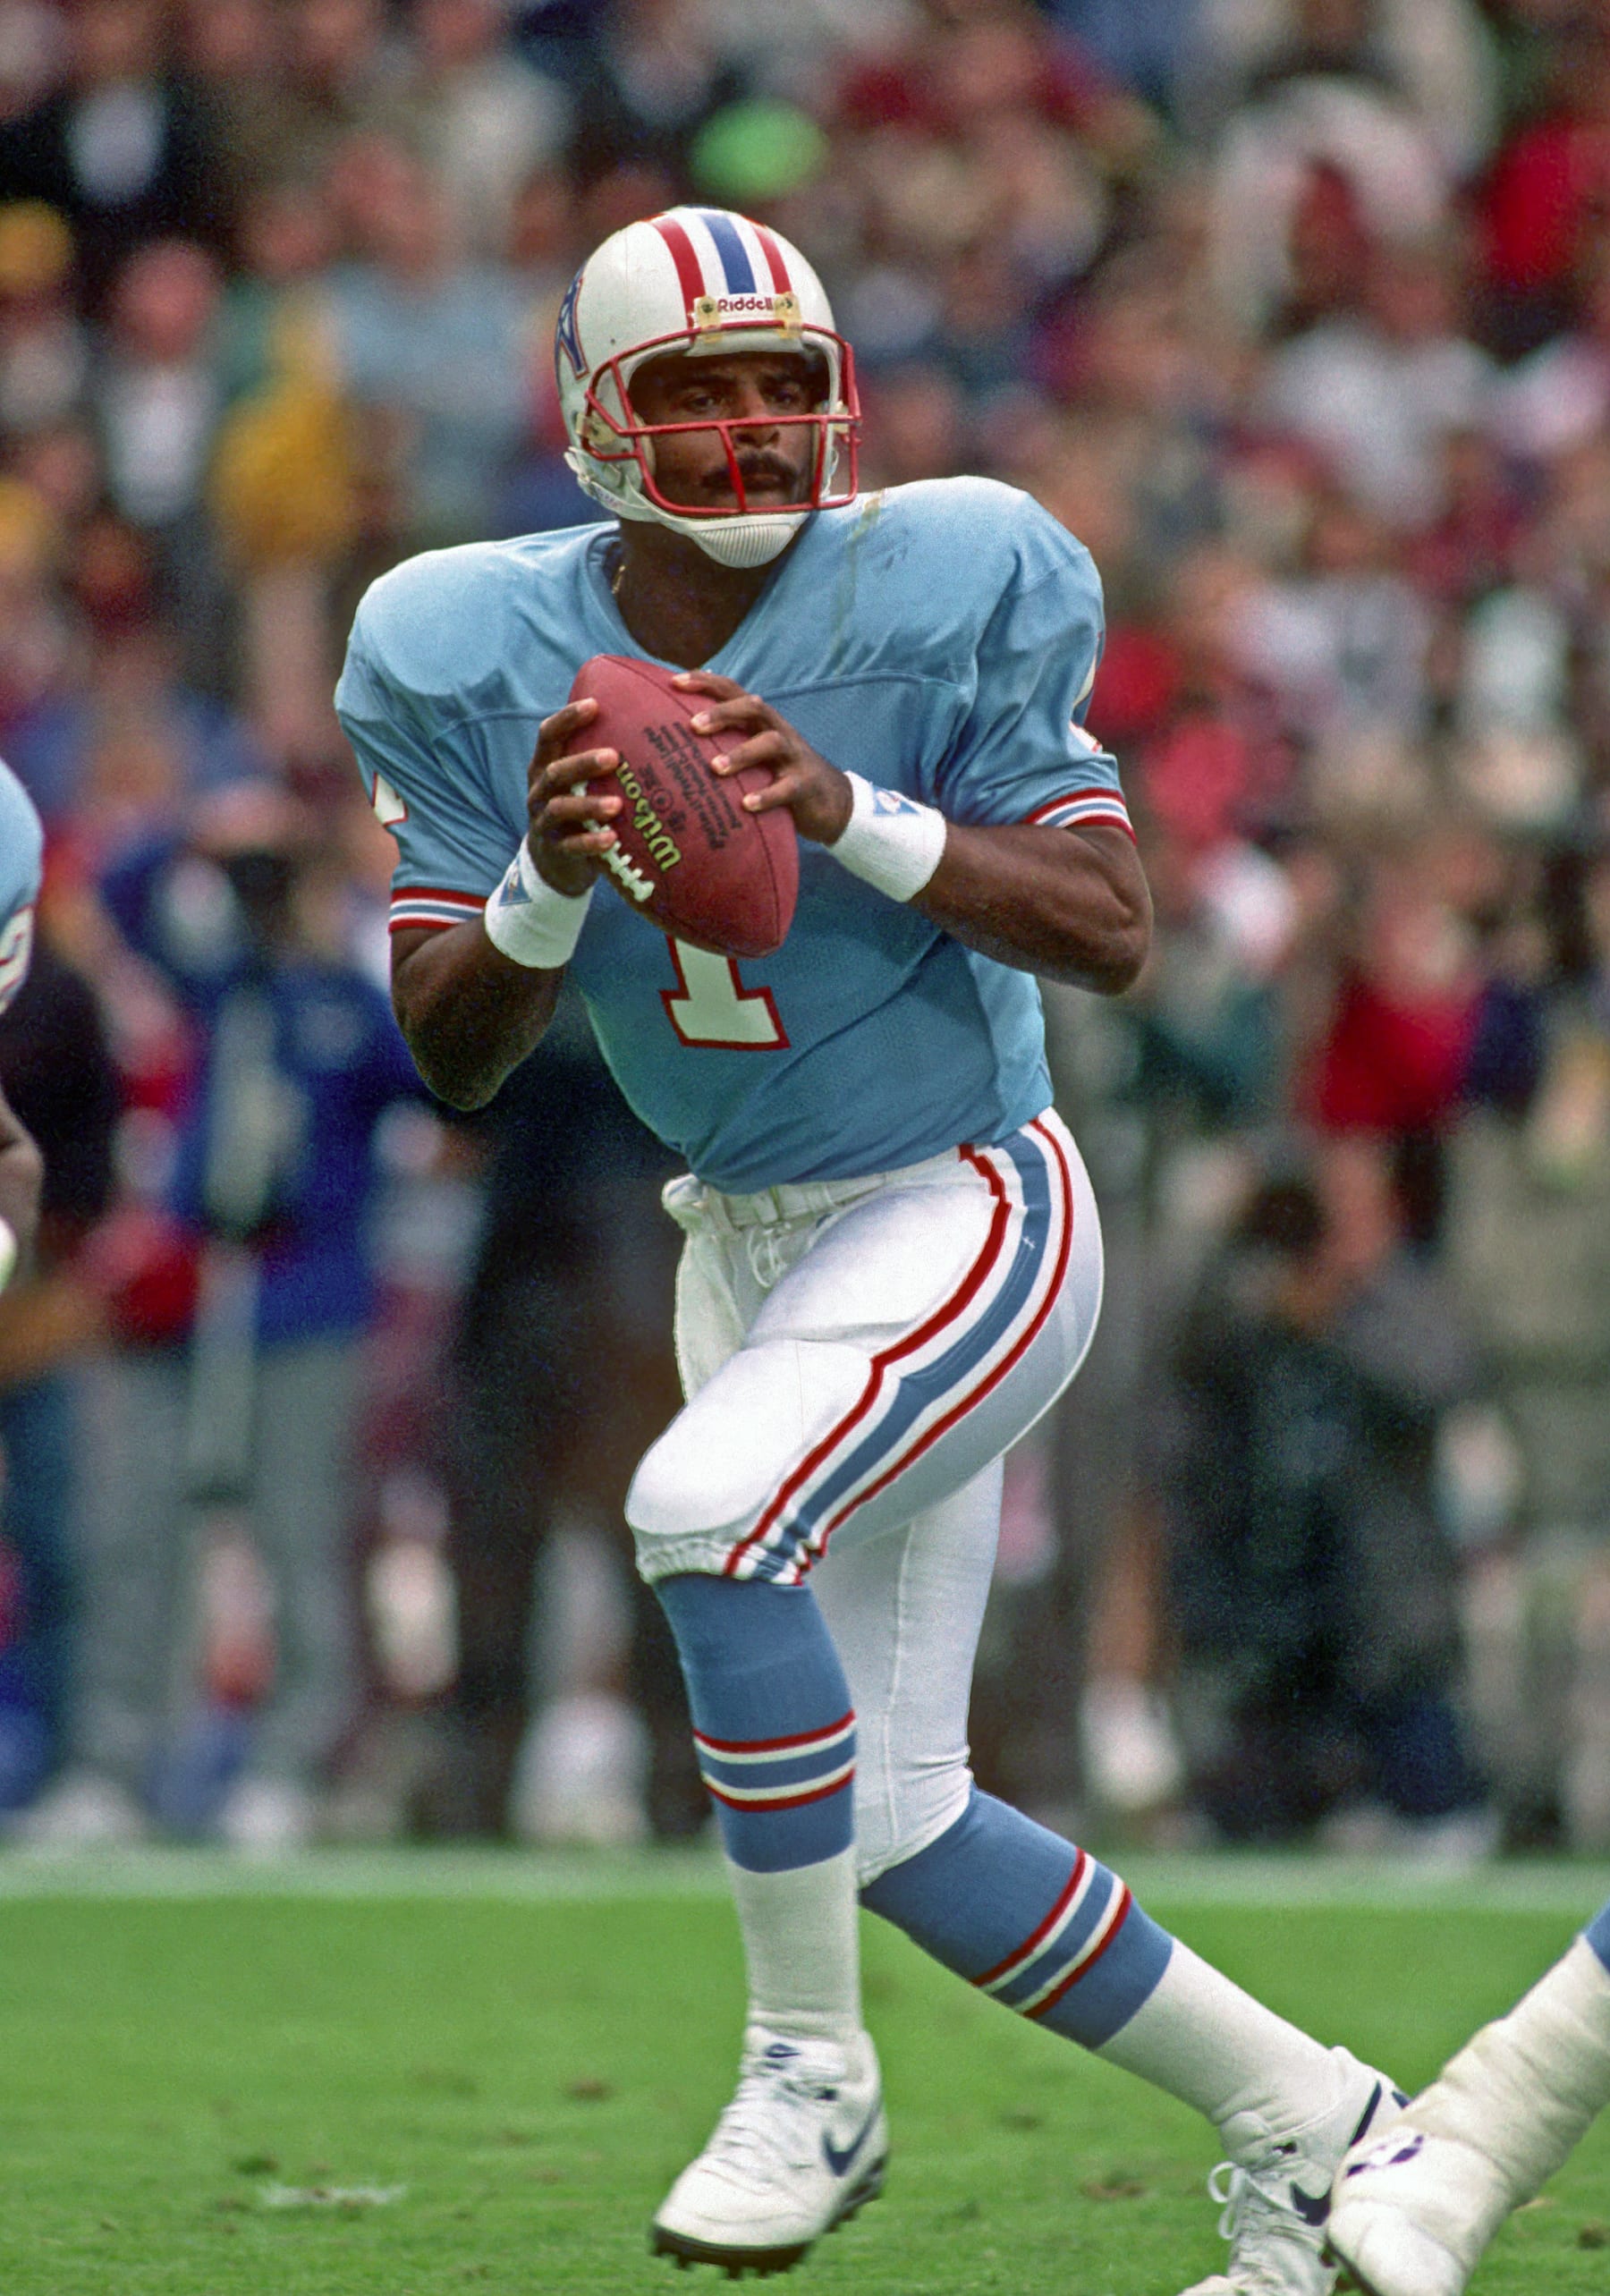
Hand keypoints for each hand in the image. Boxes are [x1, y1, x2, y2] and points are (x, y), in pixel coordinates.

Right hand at [525, 697, 621, 895]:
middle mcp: (539, 791)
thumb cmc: (578, 810)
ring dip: (588, 805)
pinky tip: (611, 839)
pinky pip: (570, 846)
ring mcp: (544, 821)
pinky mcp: (554, 850)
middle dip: (582, 763)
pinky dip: (590, 843)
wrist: (554, 861)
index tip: (594, 705)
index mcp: (545, 767)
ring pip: (560, 809)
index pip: (548, 736)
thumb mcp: (579, 783)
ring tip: (617, 805)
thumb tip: (645, 723)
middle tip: (614, 757)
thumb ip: (598, 760)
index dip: (567, 719)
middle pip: (554, 772)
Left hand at [672, 671, 852, 844]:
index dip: (705, 682)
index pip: (733, 690)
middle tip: (693, 726)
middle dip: (723, 712)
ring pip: (770, 743)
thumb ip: (726, 741)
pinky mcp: (805, 786)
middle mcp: (777, 731)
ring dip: (741, 753)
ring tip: (716, 768)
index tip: (674, 682)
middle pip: (754, 707)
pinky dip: (766, 796)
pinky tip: (746, 805)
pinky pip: (786, 788)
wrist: (832, 801)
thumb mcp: (755, 753)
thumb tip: (676, 739)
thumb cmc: (779, 775)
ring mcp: (794, 757)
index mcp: (761, 721)